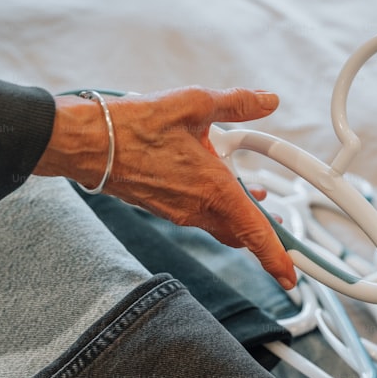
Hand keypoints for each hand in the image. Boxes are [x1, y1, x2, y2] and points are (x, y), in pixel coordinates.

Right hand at [34, 86, 296, 288]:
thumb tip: (266, 100)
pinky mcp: (162, 206)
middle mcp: (196, 208)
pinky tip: (215, 180)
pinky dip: (215, 203)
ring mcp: (177, 211)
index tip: (289, 277)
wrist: (87, 143)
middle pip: (240, 232)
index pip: (254, 231)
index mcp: (212, 189)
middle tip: (283, 230)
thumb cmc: (133, 126)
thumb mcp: (194, 104)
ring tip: (256, 195)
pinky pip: (199, 214)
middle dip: (262, 232)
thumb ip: (236, 104)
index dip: (276, 256)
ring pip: (219, 222)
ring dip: (238, 213)